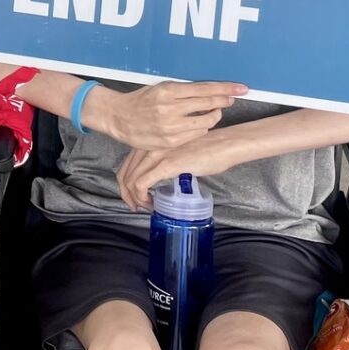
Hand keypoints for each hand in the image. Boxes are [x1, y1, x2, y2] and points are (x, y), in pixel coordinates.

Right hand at [84, 80, 246, 150]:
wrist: (120, 118)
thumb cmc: (141, 100)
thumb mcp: (160, 88)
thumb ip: (183, 91)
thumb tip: (210, 92)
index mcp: (169, 91)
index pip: (205, 88)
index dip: (226, 88)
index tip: (241, 88)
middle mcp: (170, 108)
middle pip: (209, 104)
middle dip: (224, 100)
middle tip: (232, 99)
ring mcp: (170, 126)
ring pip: (206, 121)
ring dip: (214, 116)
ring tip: (214, 113)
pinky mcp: (170, 141)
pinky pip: (195, 134)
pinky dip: (201, 128)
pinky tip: (199, 125)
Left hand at [116, 131, 237, 210]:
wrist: (224, 145)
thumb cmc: (205, 149)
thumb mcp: (175, 152)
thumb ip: (163, 159)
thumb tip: (155, 177)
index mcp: (150, 142)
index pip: (125, 166)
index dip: (125, 186)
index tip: (132, 198)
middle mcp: (149, 146)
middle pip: (124, 174)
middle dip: (127, 195)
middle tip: (136, 207)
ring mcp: (157, 154)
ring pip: (131, 180)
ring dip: (136, 198)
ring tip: (147, 206)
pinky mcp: (167, 164)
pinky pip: (142, 183)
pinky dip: (142, 197)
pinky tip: (152, 203)